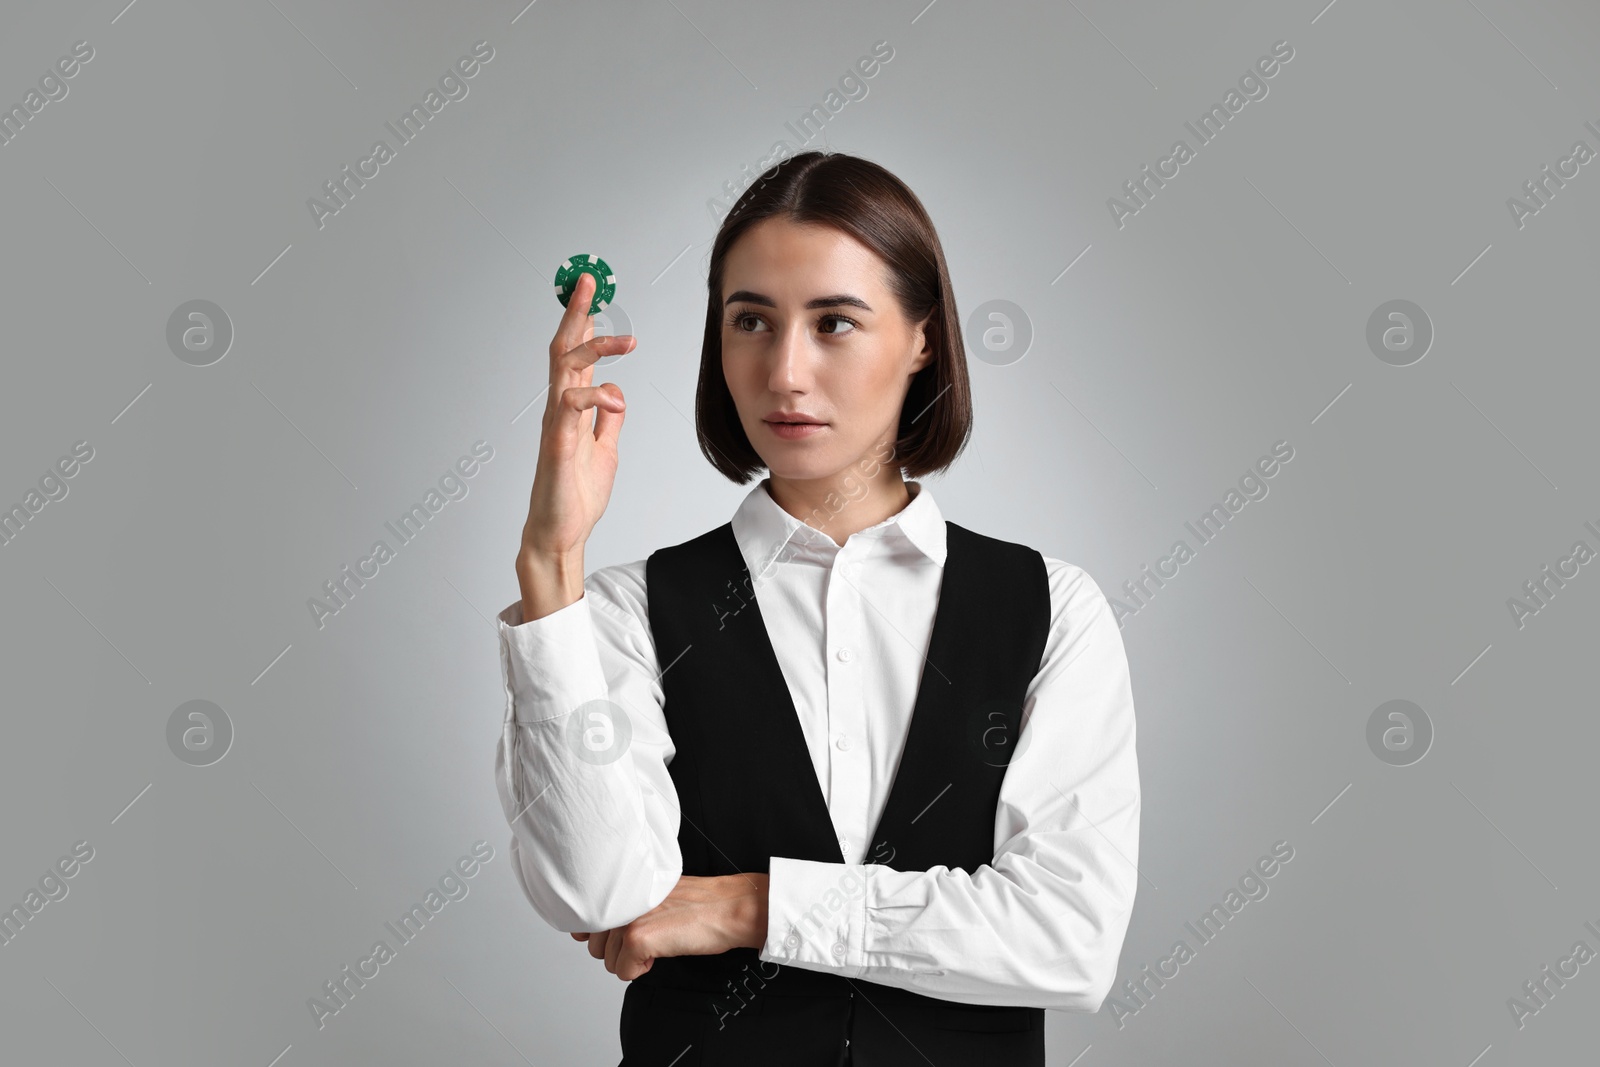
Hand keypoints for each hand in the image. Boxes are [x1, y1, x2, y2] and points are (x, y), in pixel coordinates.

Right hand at [516, 272, 636, 614]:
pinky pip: (570, 408)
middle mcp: (560, 408)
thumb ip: (608, 421)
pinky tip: (615, 400)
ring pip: (564, 369)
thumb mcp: (605, 450)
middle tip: (589, 282)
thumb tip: (616, 394)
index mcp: (573, 408)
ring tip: (626, 341)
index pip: (576, 354)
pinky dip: (594, 398)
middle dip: (576, 312)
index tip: (592, 291)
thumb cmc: (575, 495)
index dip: (583, 321)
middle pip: (563, 348)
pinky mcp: (557, 444)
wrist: (560, 534)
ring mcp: (556, 424)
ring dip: (594, 347)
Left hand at [570, 873, 769, 981]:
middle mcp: (619, 900)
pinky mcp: (636, 938)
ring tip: (661, 940)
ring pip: (609, 962)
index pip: (584, 921)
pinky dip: (643, 970)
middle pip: (595, 947)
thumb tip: (594, 930)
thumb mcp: (652, 898)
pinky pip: (624, 973)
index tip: (625, 934)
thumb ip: (622, 907)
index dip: (603, 936)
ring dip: (634, 960)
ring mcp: (626, 918)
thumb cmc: (698, 905)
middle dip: (621, 951)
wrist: (727, 907)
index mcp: (621, 887)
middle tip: (652, 935)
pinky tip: (663, 950)